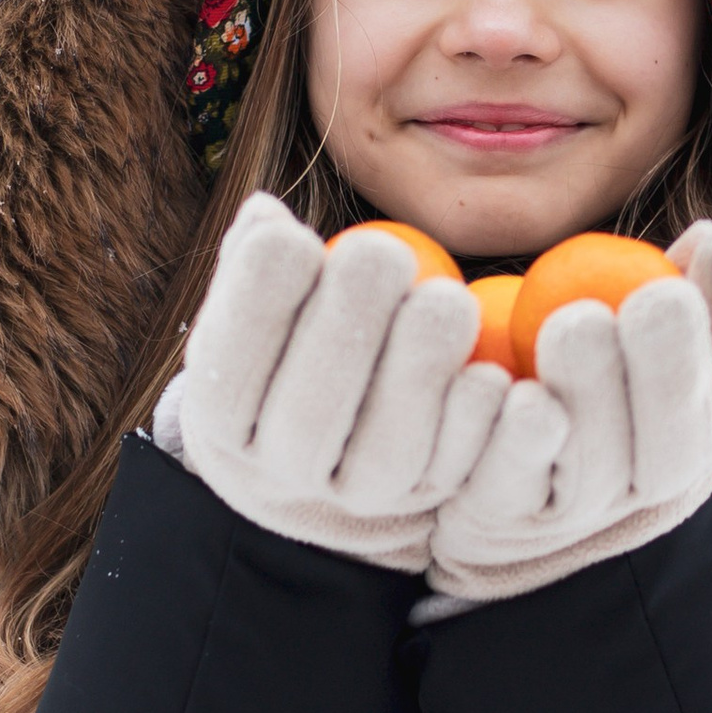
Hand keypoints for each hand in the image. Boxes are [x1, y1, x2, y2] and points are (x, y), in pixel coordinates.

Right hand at [151, 195, 510, 572]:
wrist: (323, 449)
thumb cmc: (285, 346)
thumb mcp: (253, 307)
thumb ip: (255, 261)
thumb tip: (266, 214)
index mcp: (223, 419)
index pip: (229, 367)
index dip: (258, 304)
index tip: (293, 240)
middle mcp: (281, 471)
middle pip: (309, 415)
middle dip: (348, 329)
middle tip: (382, 254)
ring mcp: (353, 495)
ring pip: (385, 452)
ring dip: (419, 373)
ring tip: (447, 298)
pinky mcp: (422, 498)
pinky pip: (451, 470)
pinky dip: (472, 423)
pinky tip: (488, 372)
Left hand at [419, 217, 711, 612]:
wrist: (476, 476)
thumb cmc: (571, 374)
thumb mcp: (627, 328)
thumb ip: (673, 284)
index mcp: (696, 431)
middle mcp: (649, 485)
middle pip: (676, 445)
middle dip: (673, 367)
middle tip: (658, 296)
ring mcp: (577, 514)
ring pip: (595, 470)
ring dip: (592, 394)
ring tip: (575, 323)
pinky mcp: (500, 518)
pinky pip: (508, 483)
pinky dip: (510, 436)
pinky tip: (506, 387)